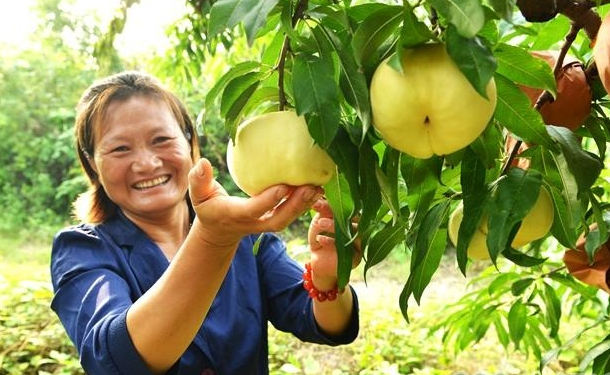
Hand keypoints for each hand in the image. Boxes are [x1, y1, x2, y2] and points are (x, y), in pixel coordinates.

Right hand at [188, 158, 323, 249]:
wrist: (220, 231)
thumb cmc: (209, 207)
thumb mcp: (199, 196)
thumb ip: (199, 181)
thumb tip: (202, 163)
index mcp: (236, 215)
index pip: (254, 209)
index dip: (269, 200)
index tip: (284, 186)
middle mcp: (254, 223)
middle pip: (279, 219)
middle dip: (295, 206)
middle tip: (311, 187)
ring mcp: (266, 224)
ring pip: (289, 219)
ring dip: (305, 205)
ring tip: (320, 186)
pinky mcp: (275, 220)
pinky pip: (292, 214)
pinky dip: (306, 203)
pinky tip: (319, 187)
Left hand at [307, 198, 361, 289]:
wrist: (319, 264)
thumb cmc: (321, 239)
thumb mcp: (319, 223)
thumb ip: (322, 212)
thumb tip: (319, 197)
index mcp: (353, 218)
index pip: (347, 206)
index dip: (333, 202)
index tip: (317, 200)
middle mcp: (359, 229)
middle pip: (353, 217)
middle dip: (335, 211)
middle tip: (319, 207)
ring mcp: (360, 244)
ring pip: (353, 232)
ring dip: (336, 226)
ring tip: (321, 223)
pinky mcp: (356, 258)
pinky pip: (348, 248)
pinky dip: (332, 242)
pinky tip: (320, 239)